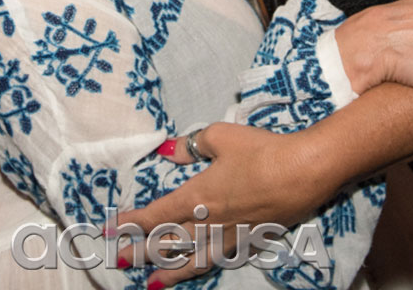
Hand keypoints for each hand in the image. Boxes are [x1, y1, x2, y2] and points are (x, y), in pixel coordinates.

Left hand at [119, 125, 323, 287]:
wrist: (303, 171)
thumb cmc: (261, 150)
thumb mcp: (221, 137)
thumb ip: (191, 145)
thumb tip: (167, 150)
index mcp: (198, 195)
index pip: (155, 214)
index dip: (130, 223)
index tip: (109, 230)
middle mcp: (209, 221)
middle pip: (167, 242)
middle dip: (140, 253)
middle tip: (117, 261)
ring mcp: (231, 235)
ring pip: (192, 258)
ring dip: (169, 272)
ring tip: (151, 285)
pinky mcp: (251, 239)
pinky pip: (220, 259)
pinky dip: (203, 268)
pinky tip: (197, 271)